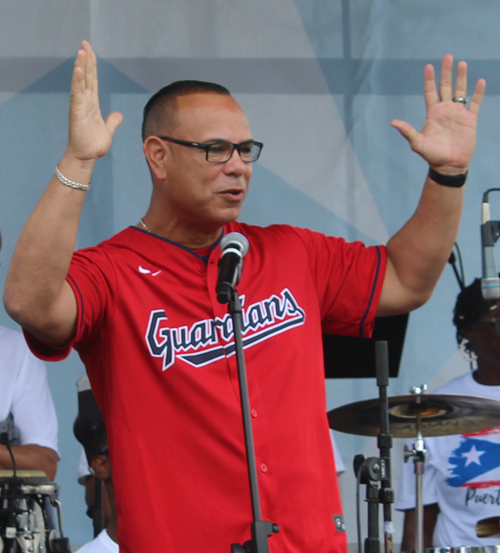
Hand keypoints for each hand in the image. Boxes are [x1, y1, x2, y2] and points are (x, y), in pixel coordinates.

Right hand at [65, 40, 122, 163]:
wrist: (87, 157)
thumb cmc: (94, 145)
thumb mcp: (108, 130)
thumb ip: (113, 121)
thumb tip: (118, 114)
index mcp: (93, 104)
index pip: (93, 81)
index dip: (92, 66)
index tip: (90, 51)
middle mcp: (85, 102)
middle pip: (86, 77)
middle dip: (86, 60)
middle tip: (84, 43)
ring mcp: (80, 106)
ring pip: (80, 82)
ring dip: (81, 67)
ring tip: (81, 51)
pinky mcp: (76, 112)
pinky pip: (76, 94)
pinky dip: (77, 82)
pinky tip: (78, 70)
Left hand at [391, 54, 485, 174]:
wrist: (449, 165)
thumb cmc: (432, 155)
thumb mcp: (418, 143)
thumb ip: (407, 131)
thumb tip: (393, 122)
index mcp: (433, 113)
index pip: (430, 92)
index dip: (429, 79)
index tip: (428, 66)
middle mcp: (445, 110)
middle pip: (446, 86)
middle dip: (446, 72)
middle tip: (447, 56)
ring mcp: (458, 114)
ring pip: (461, 91)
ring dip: (461, 77)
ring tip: (462, 63)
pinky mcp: (470, 120)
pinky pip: (474, 103)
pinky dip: (477, 93)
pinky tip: (480, 81)